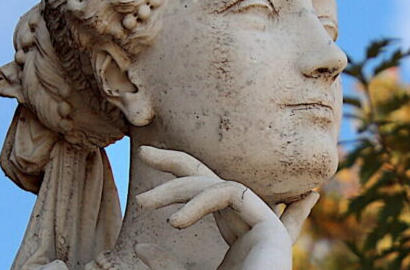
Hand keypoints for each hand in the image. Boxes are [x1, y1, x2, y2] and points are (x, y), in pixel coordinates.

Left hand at [135, 146, 319, 269]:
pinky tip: (174, 224)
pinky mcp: (269, 227)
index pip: (216, 205)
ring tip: (143, 203)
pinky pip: (231, 193)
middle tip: (144, 151)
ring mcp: (263, 227)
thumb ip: (166, 268)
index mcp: (237, 245)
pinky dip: (198, 202)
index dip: (186, 191)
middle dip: (180, 163)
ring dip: (177, 187)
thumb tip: (140, 246)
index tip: (161, 174)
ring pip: (217, 183)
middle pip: (215, 181)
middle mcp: (251, 230)